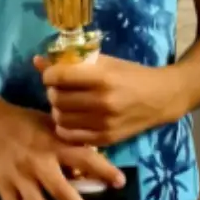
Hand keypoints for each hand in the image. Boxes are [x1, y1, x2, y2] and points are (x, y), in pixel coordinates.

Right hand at [0, 100, 125, 199]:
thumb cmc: (28, 122)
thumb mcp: (54, 123)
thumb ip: (72, 140)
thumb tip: (96, 155)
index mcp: (55, 143)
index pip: (85, 158)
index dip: (104, 170)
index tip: (120, 183)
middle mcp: (38, 162)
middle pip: (61, 191)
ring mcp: (20, 176)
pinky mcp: (3, 186)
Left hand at [34, 54, 180, 146]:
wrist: (161, 98)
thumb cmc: (133, 75)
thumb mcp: (106, 62)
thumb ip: (73, 62)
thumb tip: (37, 61)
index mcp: (103, 78)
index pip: (59, 77)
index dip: (49, 75)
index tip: (52, 74)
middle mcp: (102, 102)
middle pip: (57, 98)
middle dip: (53, 92)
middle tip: (60, 89)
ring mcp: (104, 123)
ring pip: (60, 118)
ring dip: (58, 109)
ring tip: (66, 103)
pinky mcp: (105, 139)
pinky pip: (70, 136)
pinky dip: (65, 126)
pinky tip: (72, 118)